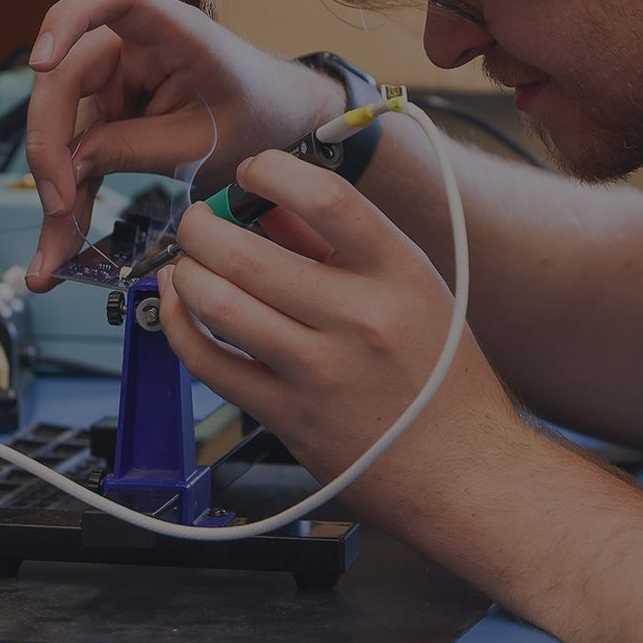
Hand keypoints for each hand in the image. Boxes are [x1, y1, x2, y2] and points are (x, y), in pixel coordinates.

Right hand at [22, 0, 344, 291]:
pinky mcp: (109, 112)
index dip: (68, 19)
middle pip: (66, 76)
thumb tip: (71, 164)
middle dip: (50, 142)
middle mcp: (135, 46)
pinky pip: (77, 151)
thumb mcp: (205, 143)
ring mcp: (116, 80)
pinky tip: (57, 240)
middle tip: (58, 201)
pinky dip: (69, 195)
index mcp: (176, 31)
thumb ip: (138, 147)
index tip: (42, 63)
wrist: (279, 124)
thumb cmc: (258, 116)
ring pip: (62, 124)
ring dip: (53, 185)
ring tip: (53, 249)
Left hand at [153, 148, 517, 489]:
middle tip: (198, 222)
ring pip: (217, 304)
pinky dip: (178, 324)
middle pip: (246, 253)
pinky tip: (180, 306)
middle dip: (201, 226)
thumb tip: (270, 203)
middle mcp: (360, 319)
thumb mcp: (413, 289)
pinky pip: (207, 361)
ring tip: (189, 264)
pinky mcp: (286, 414)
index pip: (326, 198)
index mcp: (400, 274)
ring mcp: (319, 371)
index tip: (252, 172)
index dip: (271, 171)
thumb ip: (340, 244)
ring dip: (186, 273)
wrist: (463, 471)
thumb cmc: (441, 378)